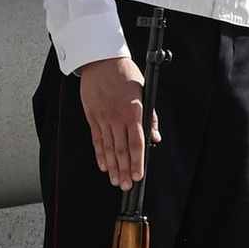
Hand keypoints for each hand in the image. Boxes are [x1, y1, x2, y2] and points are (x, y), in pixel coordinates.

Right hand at [77, 53, 145, 190]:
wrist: (102, 61)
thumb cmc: (126, 74)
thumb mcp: (145, 91)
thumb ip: (150, 116)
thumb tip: (155, 137)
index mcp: (133, 111)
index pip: (136, 143)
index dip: (137, 162)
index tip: (138, 176)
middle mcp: (117, 117)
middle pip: (121, 150)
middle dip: (125, 170)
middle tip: (127, 186)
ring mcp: (103, 118)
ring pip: (108, 148)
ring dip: (113, 167)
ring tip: (116, 181)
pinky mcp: (93, 117)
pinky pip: (97, 140)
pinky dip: (100, 155)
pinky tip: (104, 166)